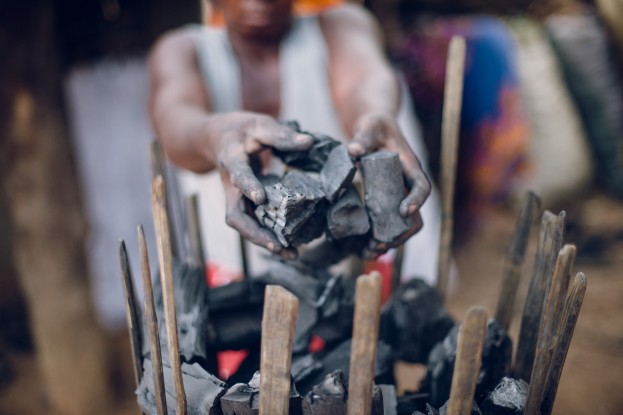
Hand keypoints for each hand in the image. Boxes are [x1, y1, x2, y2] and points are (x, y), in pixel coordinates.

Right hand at [213, 112, 312, 258]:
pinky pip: (253, 223)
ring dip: (264, 241)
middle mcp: (230, 185)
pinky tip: (289, 246)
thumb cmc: (240, 130)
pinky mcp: (243, 205)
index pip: (238, 175)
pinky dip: (269, 236)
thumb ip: (282, 135)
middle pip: (235, 215)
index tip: (260, 197)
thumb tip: (309, 143)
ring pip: (244, 225)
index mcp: (231, 160)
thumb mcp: (259, 124)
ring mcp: (235, 198)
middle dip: (255, 233)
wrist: (216, 138)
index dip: (247, 186)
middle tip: (278, 246)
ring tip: (291, 253)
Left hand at [347, 112, 430, 257]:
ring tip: (369, 252)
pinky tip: (363, 250)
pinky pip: (387, 225)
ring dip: (389, 242)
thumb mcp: (370, 127)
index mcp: (409, 167)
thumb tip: (354, 151)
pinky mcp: (386, 203)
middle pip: (415, 215)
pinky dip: (378, 239)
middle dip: (400, 232)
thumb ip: (363, 137)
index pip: (421, 186)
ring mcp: (398, 196)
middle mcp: (407, 186)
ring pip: (402, 226)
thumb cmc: (375, 127)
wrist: (374, 131)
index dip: (417, 199)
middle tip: (380, 243)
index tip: (405, 210)